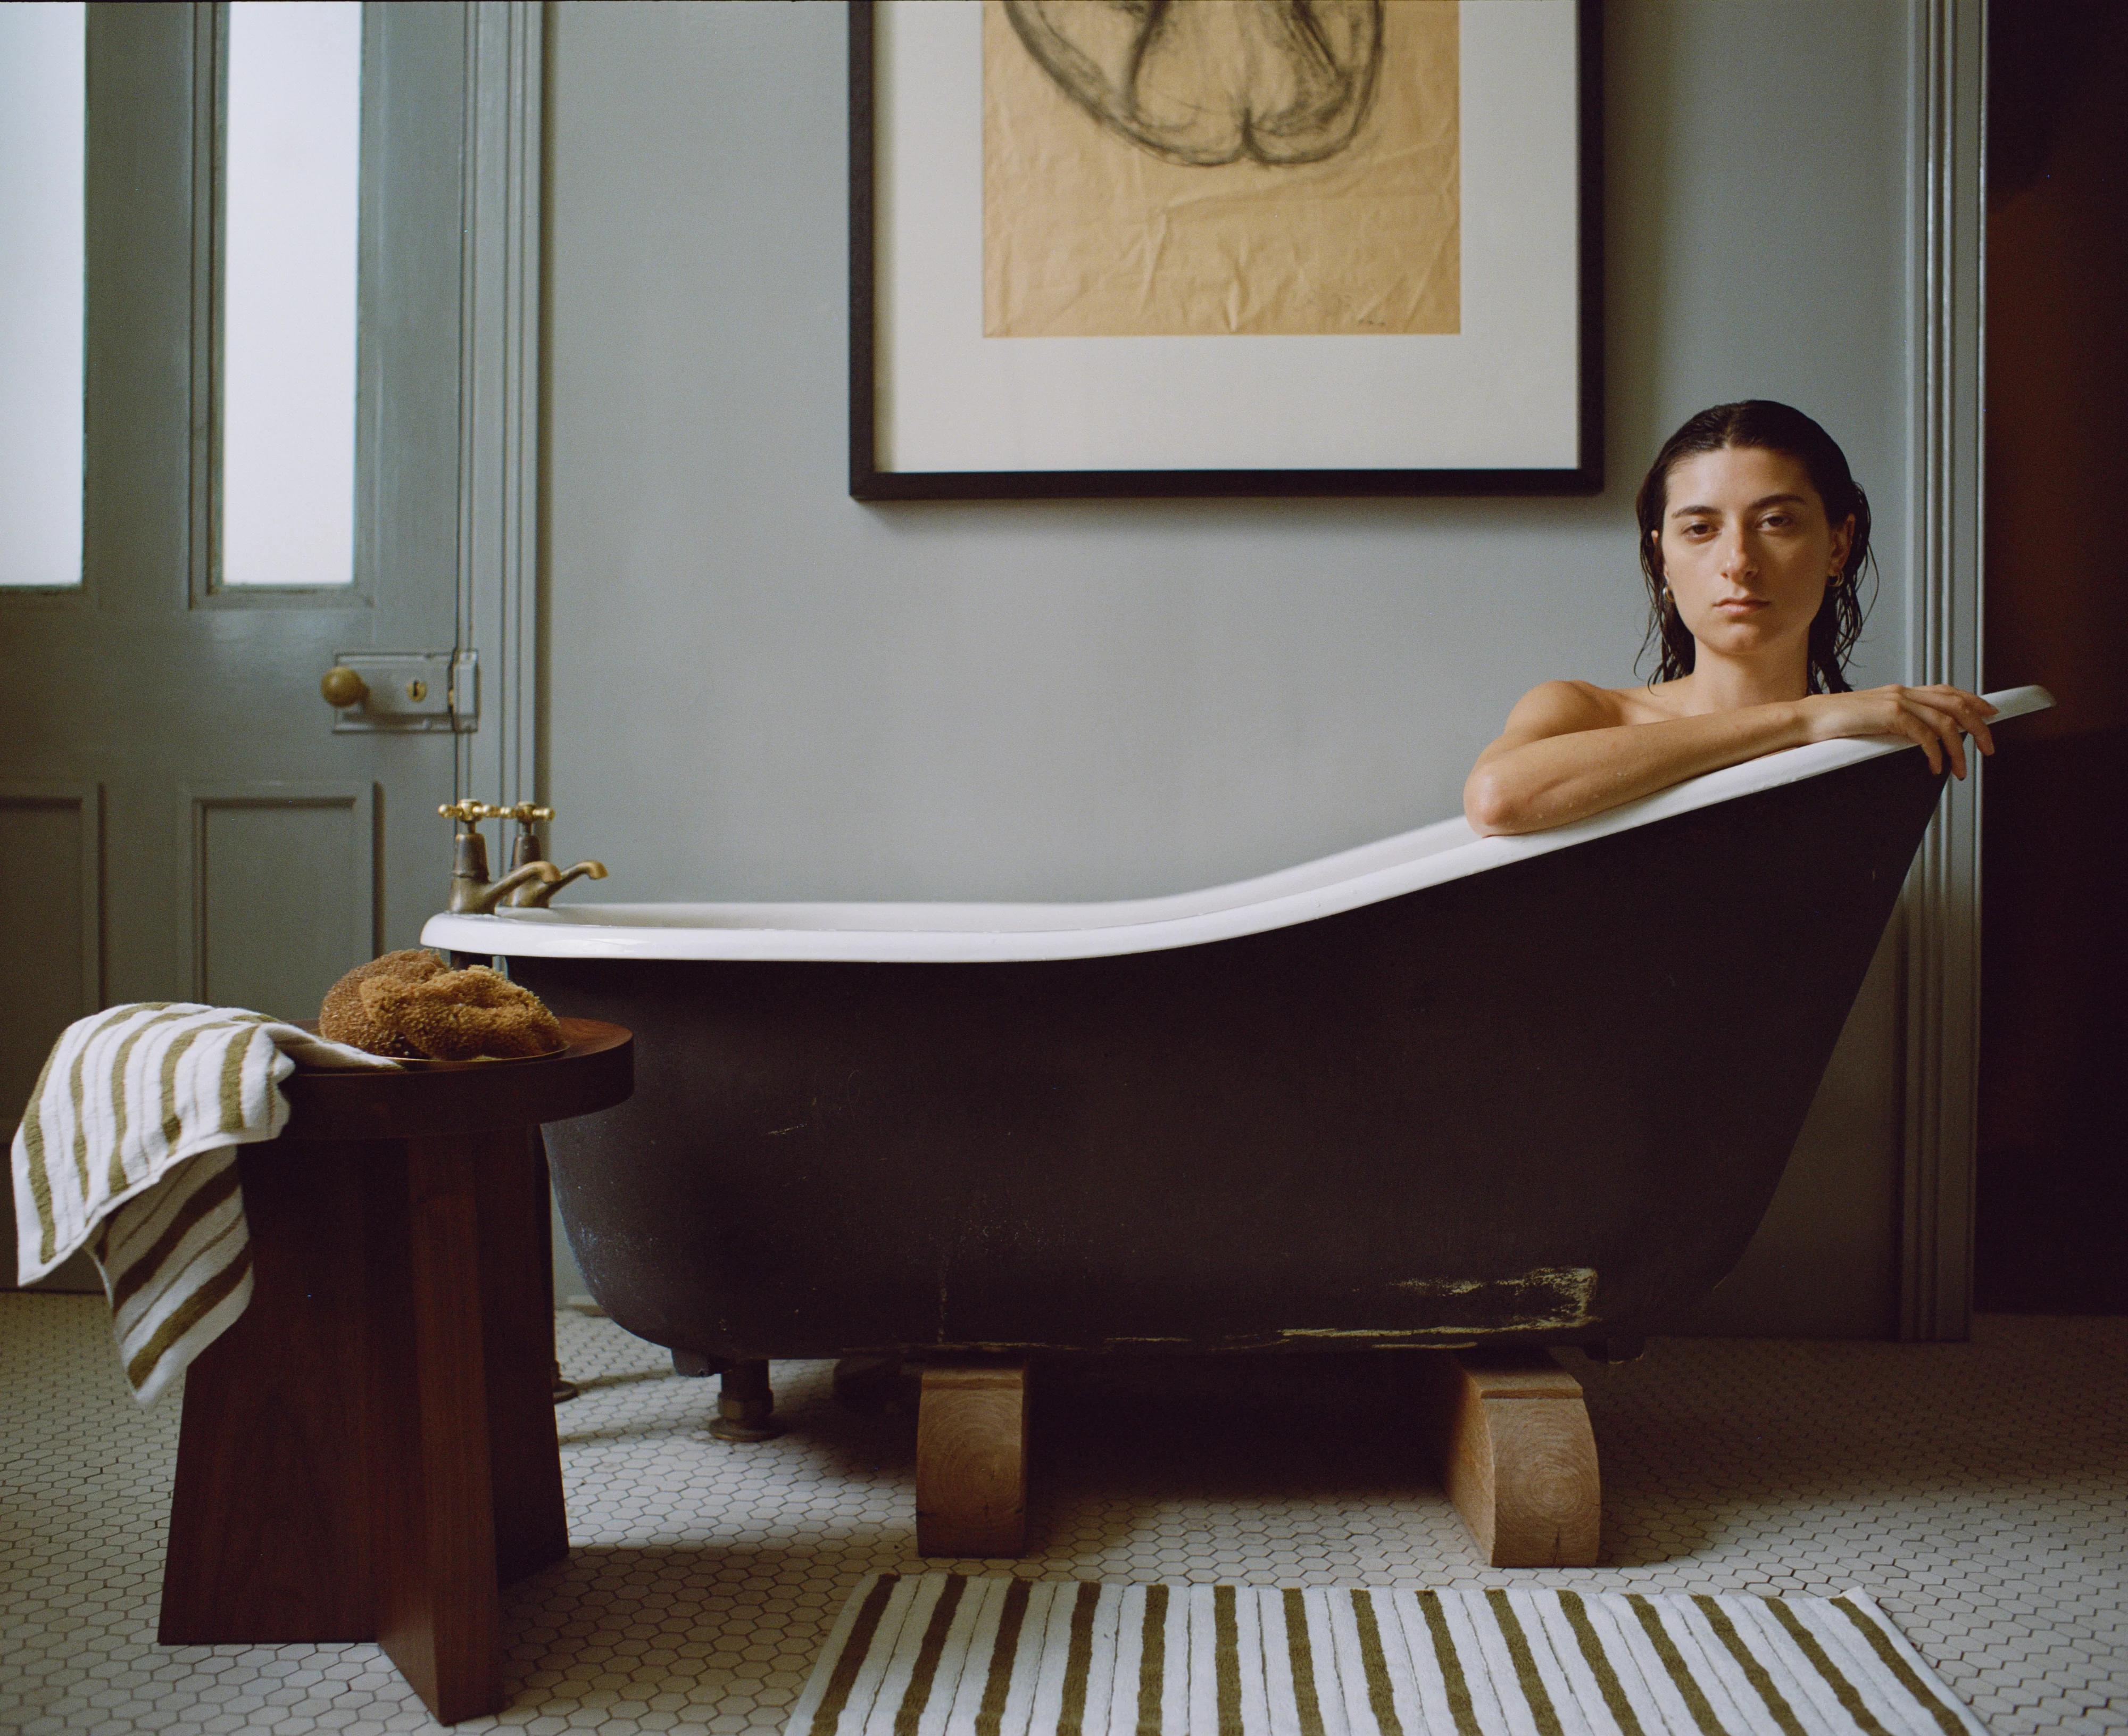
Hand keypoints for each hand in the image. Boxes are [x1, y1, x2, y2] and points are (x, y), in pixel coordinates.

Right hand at [1799, 684, 1997, 776]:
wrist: (1805, 719)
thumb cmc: (1829, 724)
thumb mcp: (1868, 720)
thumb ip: (1891, 723)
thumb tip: (1909, 739)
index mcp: (1898, 692)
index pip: (1946, 691)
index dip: (1973, 701)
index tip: (1990, 714)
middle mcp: (1902, 693)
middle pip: (1956, 704)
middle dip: (1979, 726)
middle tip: (1988, 748)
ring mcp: (1896, 701)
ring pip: (1946, 721)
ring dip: (1959, 747)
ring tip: (1961, 768)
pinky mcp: (1889, 715)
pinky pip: (1925, 735)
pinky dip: (1936, 753)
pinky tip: (1935, 767)